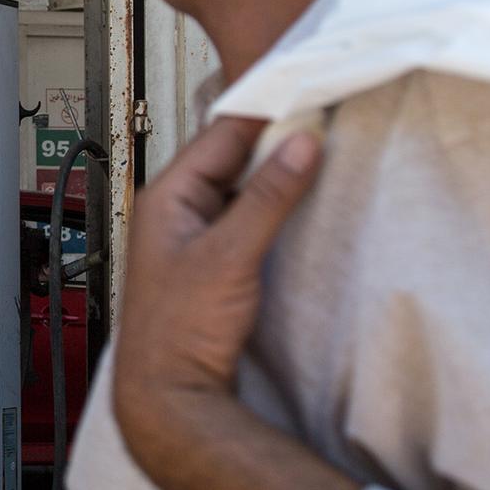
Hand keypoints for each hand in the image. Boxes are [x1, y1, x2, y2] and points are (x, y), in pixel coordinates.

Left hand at [113, 117, 320, 410]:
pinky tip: (299, 205)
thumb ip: (267, 197)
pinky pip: (243, 218)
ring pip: (239, 188)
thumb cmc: (180, 331)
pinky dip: (270, 207)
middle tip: (324, 118)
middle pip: (231, 158)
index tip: (306, 92)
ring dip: (274, 175)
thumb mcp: (231, 255)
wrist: (170, 398)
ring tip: (320, 153)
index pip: (220, 133)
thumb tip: (301, 143)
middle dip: (274, 141)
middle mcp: (173, 211)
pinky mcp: (210, 263)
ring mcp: (191, 237)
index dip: (264, 111)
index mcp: (165, 197)